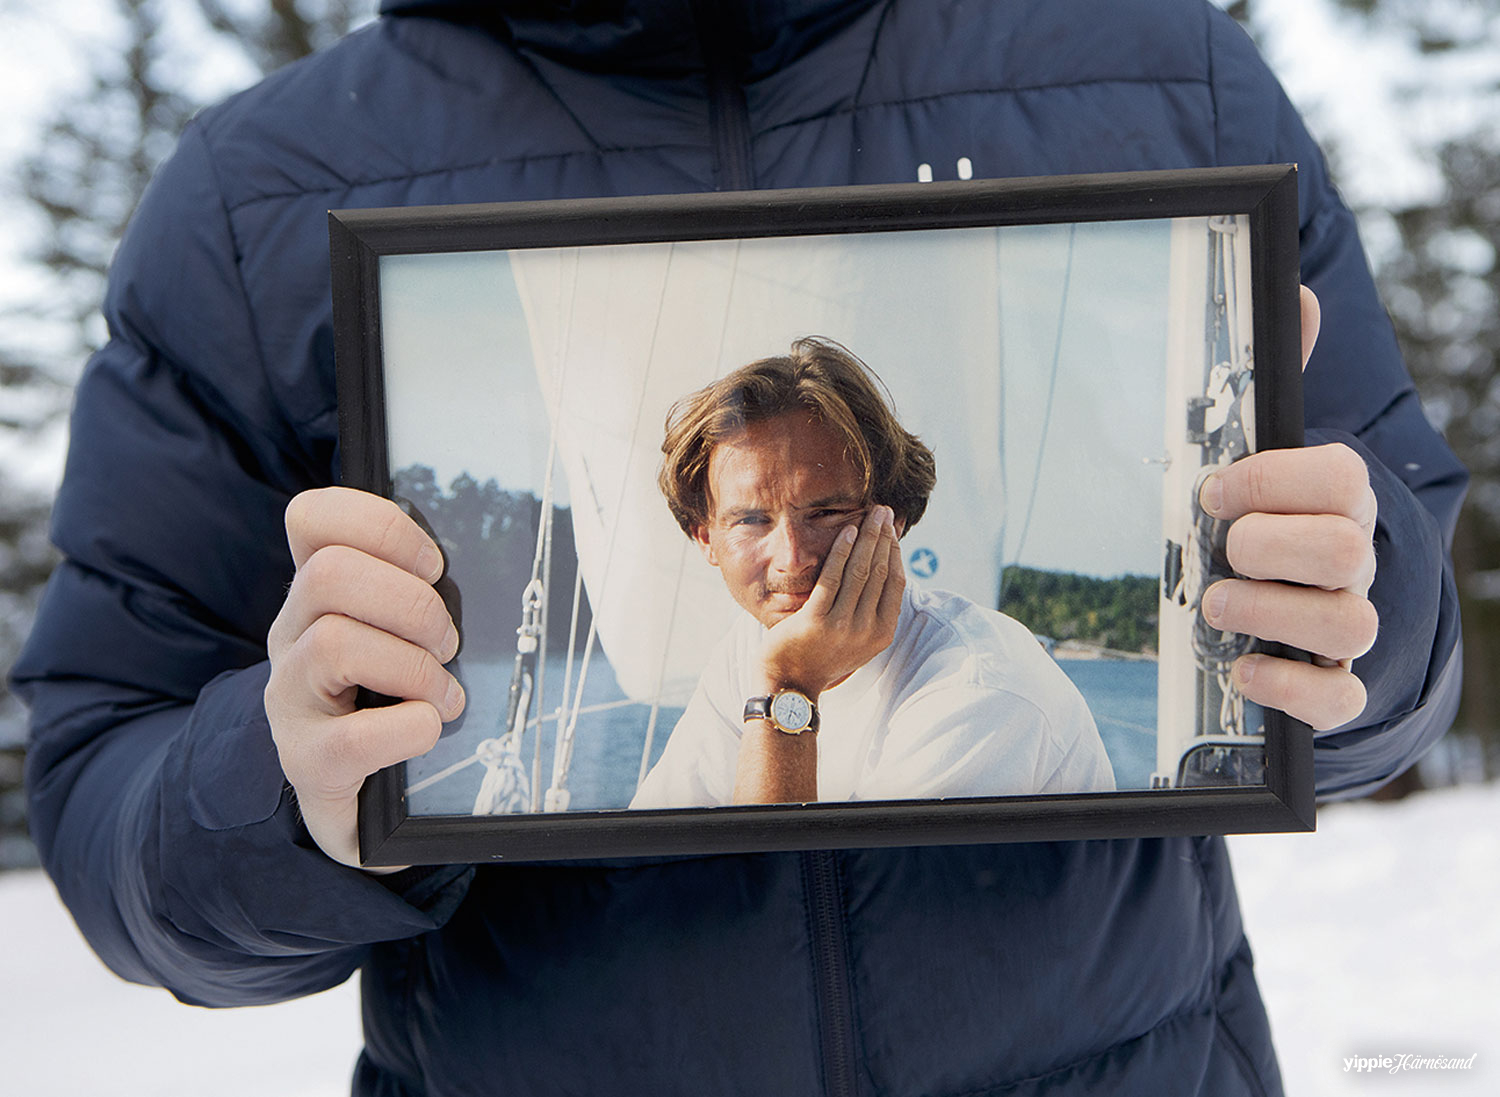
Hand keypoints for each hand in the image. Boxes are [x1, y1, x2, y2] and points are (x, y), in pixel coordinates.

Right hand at [264, 487, 463, 868]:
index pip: (312, 518)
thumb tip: (488, 561)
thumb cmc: (388, 699)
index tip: (433, 565)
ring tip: (444, 693)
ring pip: (334, 643)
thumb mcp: (398, 633)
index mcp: (317, 593)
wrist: (353, 799)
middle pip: (329, 574)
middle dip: (411, 603)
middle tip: (449, 642)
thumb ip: (418, 592)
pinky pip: (353, 736)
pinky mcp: (307, 760)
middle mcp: (291, 635)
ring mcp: (291, 698)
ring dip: (413, 666)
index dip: (380, 527)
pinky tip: (428, 729)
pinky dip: (407, 729)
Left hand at [757, 504, 905, 698]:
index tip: (892, 527)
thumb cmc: (823, 655)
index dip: (896, 550)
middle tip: (884, 511)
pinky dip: (841, 552)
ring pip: (861, 571)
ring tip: (870, 513)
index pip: (896, 581)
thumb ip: (873, 610)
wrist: (791, 683)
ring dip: (867, 537)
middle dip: (883, 536)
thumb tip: (887, 569)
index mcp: (883, 633)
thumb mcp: (859, 638)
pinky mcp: (817, 620)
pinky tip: (846, 531)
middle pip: (881, 571)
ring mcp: (843, 626)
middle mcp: (867, 630)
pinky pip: (833, 578)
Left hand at [1197, 288, 1377, 730]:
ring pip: (1346, 624)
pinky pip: (1336, 698)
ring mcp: (1348, 624)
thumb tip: (1295, 295)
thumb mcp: (1264, 454)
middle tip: (1220, 550)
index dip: (1270, 479)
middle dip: (1268, 547)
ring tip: (1216, 606)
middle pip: (1342, 550)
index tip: (1213, 489)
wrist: (1298, 604)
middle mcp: (1355, 562)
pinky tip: (1242, 670)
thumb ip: (1273, 388)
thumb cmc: (1269, 521)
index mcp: (1339, 501)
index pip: (1337, 477)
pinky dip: (1289, 688)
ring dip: (1270, 613)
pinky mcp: (1336, 686)